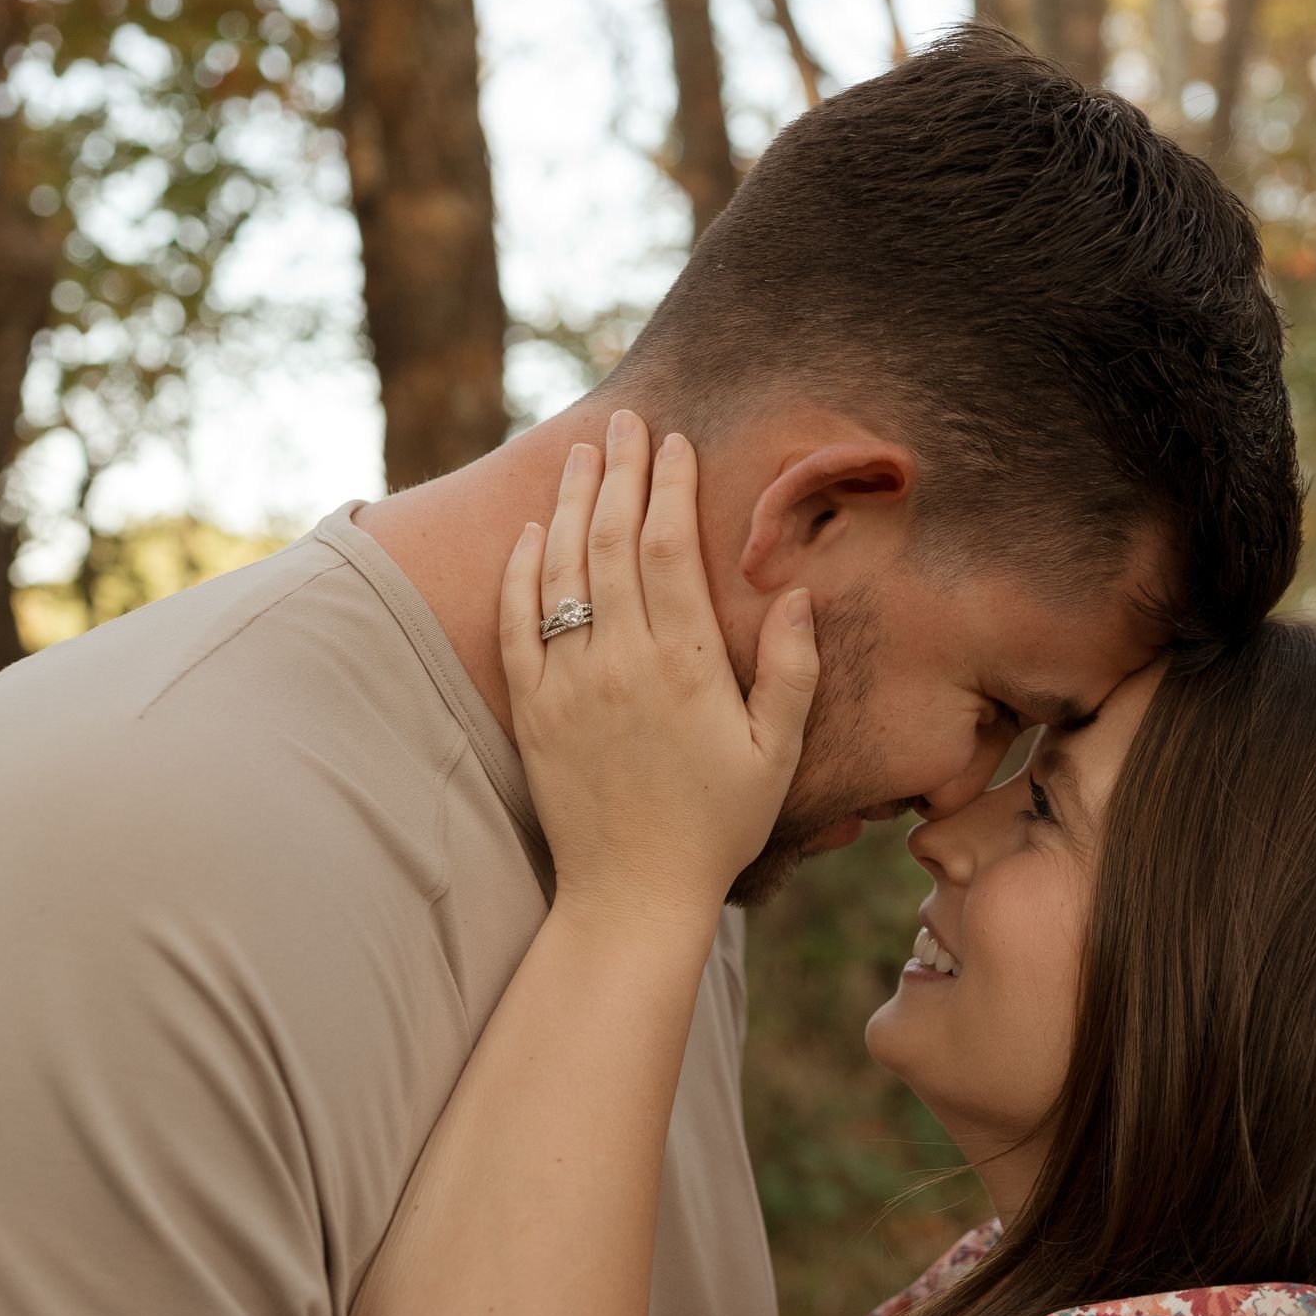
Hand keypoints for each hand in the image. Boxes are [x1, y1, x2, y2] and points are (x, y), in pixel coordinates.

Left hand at [499, 412, 819, 921]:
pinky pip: (517, 622)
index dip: (671, 486)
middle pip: (613, 541)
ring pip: (561, 569)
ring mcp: (568, 683)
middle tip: (625, 423)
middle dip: (620, 473)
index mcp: (685, 666)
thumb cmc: (717, 824)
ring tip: (581, 456)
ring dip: (571, 504)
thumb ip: (791, 671)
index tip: (674, 442)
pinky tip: (531, 533)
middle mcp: (620, 662)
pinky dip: (521, 570)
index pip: (671, 548)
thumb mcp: (776, 753)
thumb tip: (798, 596)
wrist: (633, 893)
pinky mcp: (533, 709)